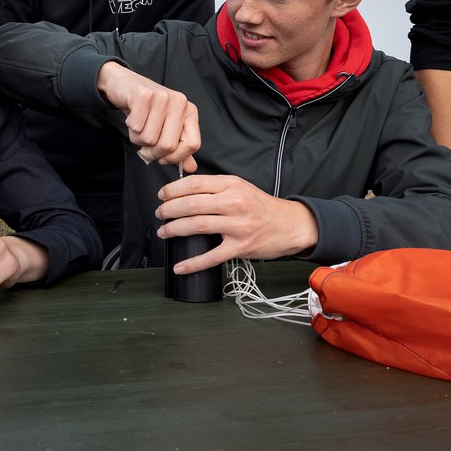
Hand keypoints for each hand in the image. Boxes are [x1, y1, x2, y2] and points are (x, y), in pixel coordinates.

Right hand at [96, 61, 198, 170]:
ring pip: (149, 139)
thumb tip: (191, 168)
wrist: (126, 85)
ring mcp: (163, 96)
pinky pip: (136, 127)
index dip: (175, 157)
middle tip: (145, 141)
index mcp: (190, 112)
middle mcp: (180, 102)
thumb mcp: (166, 128)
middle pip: (168, 145)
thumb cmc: (147, 110)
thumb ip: (179, 148)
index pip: (193, 145)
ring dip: (138, 138)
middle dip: (152, 151)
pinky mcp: (144, 94)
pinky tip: (132, 116)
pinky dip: (130, 127)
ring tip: (138, 125)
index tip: (162, 157)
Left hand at [155, 174, 315, 272]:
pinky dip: (193, 263)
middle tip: (160, 214)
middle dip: (169, 210)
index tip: (162, 196)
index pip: (194, 184)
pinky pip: (211, 256)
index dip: (173, 190)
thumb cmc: (262, 207)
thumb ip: (215, 187)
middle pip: (191, 204)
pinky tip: (180, 266)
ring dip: (174, 229)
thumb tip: (184, 190)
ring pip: (197, 226)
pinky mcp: (240, 247)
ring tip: (164, 232)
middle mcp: (234, 203)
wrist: (290, 225)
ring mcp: (237, 226)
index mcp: (231, 185)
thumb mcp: (240, 187)